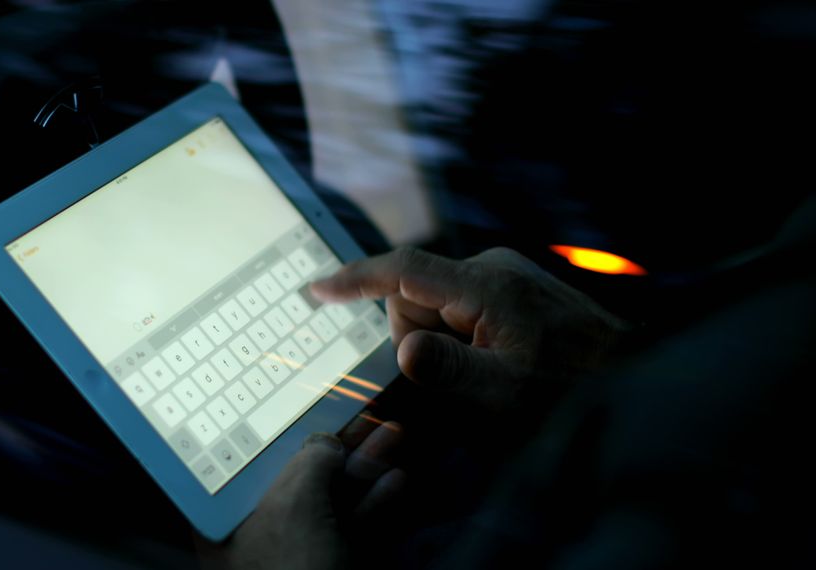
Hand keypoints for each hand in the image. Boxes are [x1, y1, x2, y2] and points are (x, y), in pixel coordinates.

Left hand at [199, 417, 404, 569]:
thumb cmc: (289, 569)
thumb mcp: (296, 503)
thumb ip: (311, 460)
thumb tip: (326, 442)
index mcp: (225, 515)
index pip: (251, 457)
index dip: (286, 425)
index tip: (314, 399)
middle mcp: (254, 531)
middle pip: (297, 473)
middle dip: (338, 444)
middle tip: (367, 412)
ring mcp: (293, 553)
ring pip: (329, 499)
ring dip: (363, 467)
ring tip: (393, 434)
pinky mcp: (327, 569)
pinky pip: (349, 529)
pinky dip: (373, 505)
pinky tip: (397, 479)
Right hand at [311, 247, 629, 410]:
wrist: (632, 376)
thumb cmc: (571, 389)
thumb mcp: (508, 394)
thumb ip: (452, 371)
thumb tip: (404, 349)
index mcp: (486, 286)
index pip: (403, 270)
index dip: (354, 279)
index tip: (315, 290)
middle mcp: (490, 268)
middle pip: (413, 299)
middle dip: (417, 341)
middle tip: (460, 381)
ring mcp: (502, 275)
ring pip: (434, 308)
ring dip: (441, 345)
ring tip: (484, 375)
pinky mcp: (510, 288)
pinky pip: (459, 310)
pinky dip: (459, 339)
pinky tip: (491, 364)